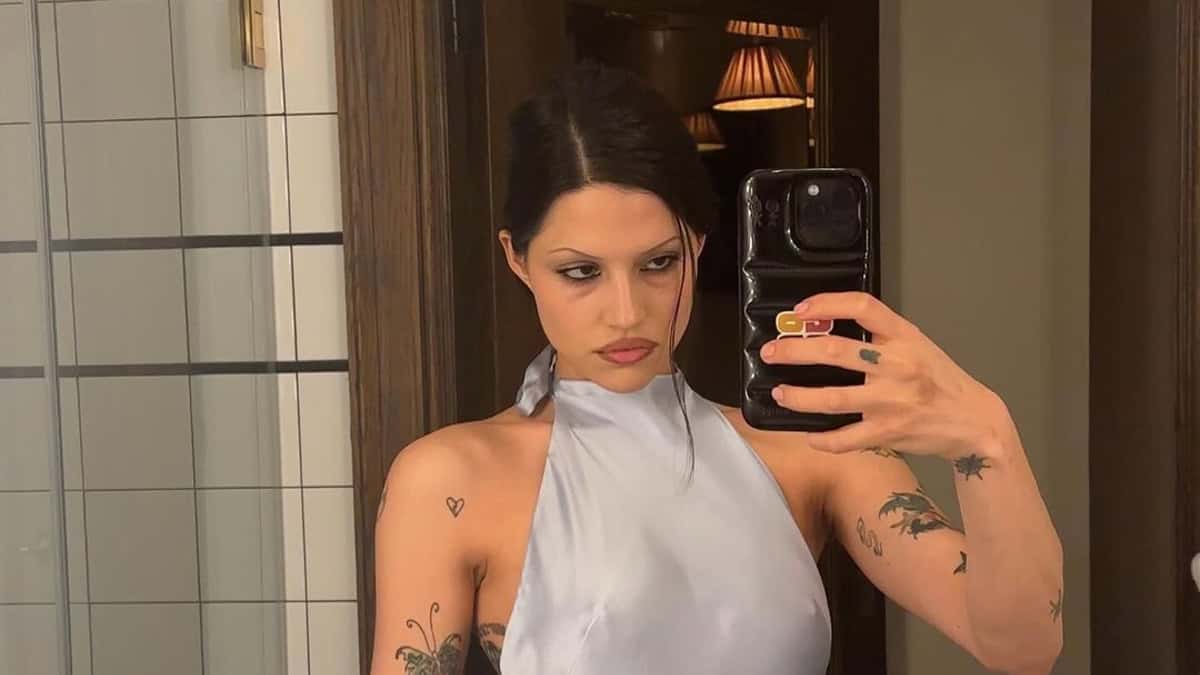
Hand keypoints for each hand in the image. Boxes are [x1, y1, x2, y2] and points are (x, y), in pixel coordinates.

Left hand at [760, 291, 1013, 458]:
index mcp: (904, 336)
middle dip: (795, 350)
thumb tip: (823, 328)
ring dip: (798, 397)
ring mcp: (892, 401)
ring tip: (780, 393)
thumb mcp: (916, 344)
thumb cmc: (939, 379)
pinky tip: (808, 435)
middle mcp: (897, 365)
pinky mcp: (888, 432)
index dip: (827, 303)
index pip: (862, 306)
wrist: (973, 420)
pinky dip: (822, 439)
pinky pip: (846, 439)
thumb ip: (879, 336)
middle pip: (835, 351)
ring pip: (832, 398)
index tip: (801, 310)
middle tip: (771, 351)